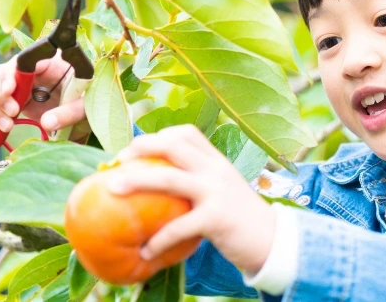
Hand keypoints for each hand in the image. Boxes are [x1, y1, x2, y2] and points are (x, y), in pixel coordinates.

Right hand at [0, 52, 88, 137]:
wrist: (90, 113)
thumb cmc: (90, 101)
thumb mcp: (86, 106)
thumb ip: (70, 112)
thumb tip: (48, 122)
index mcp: (50, 62)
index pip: (24, 60)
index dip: (12, 74)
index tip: (10, 90)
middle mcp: (32, 71)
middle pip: (3, 74)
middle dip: (0, 95)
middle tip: (13, 113)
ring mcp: (23, 86)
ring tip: (7, 127)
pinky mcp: (18, 101)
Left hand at [108, 125, 275, 273]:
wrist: (272, 239)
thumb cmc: (241, 218)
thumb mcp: (224, 190)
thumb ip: (200, 182)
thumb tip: (160, 188)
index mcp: (217, 161)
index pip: (187, 133)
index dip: (159, 135)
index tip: (137, 148)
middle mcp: (215, 170)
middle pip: (173, 146)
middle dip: (141, 147)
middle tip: (118, 160)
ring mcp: (216, 192)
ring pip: (169, 178)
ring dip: (136, 181)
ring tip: (112, 189)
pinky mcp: (215, 218)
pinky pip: (178, 226)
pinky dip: (159, 239)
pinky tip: (146, 251)